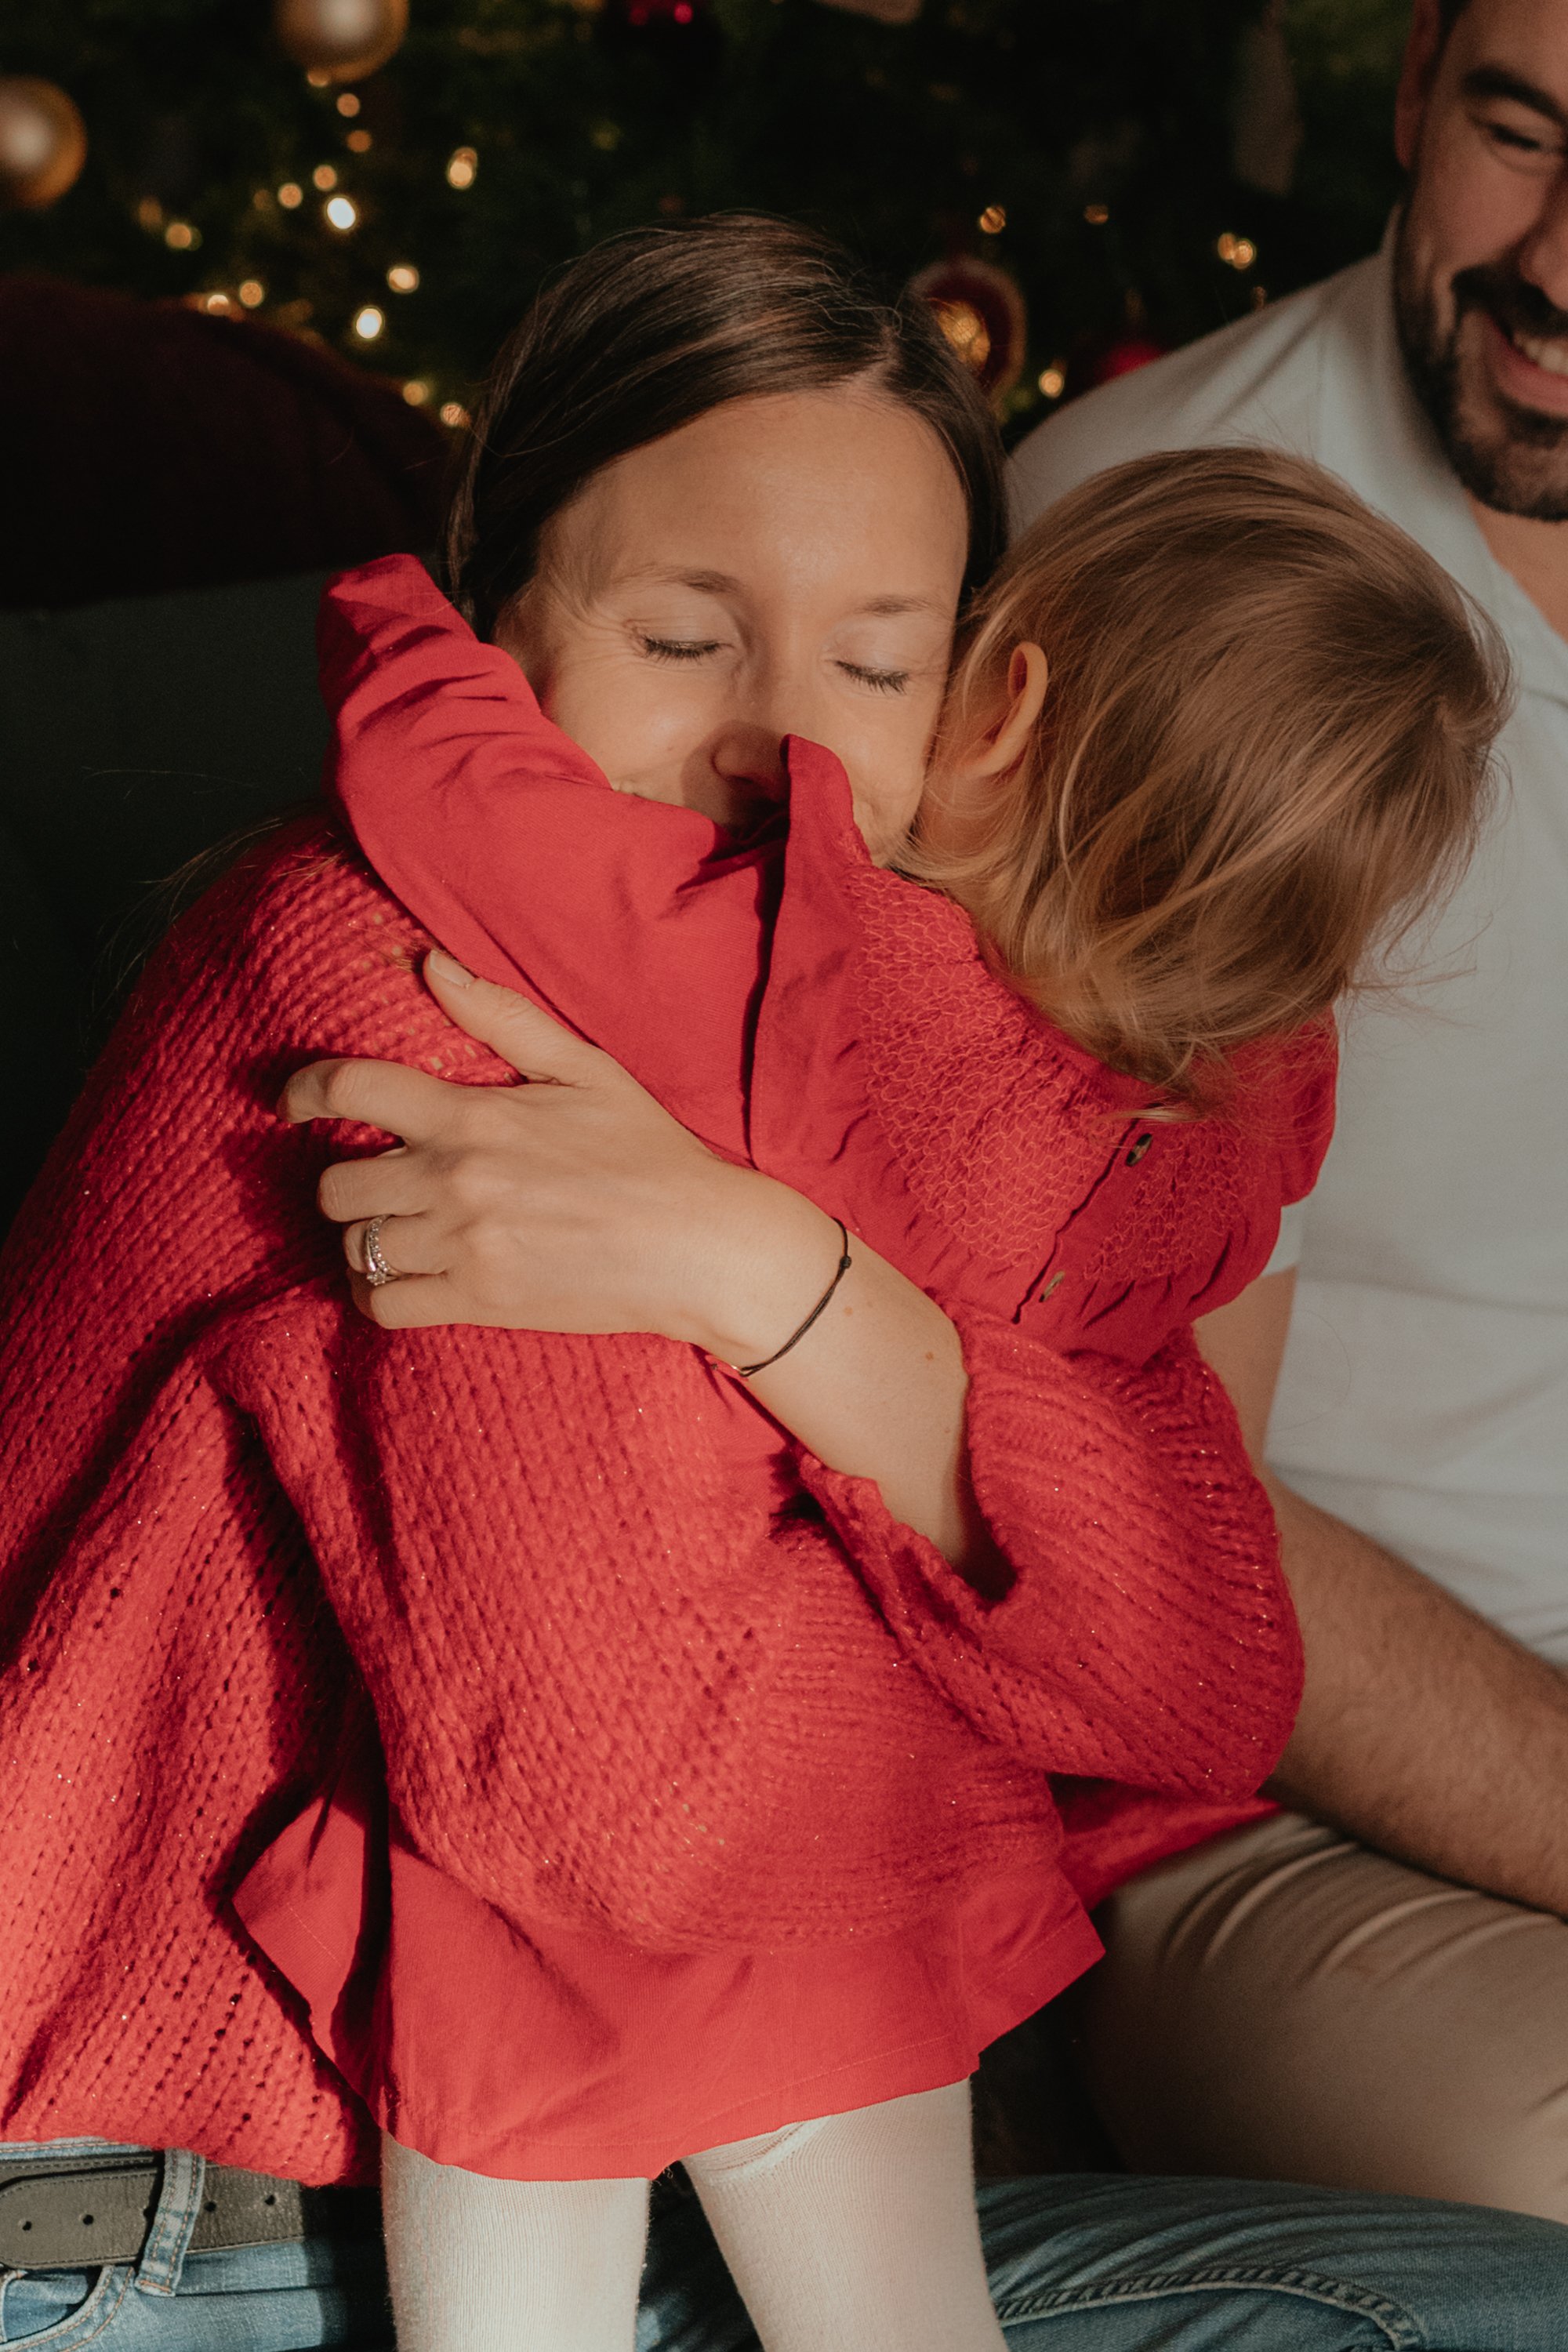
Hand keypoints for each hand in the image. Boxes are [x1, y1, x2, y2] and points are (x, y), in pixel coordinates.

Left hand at [280, 948, 839, 1352]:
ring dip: (366, 1238)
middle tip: (376, 1182)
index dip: (305, 1091)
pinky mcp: (479, 1299)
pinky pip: (382, 1303)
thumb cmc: (648, 1152)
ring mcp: (464, 1244)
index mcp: (474, 1114)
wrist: (700, 1247)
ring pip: (355, 1245)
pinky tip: (403, 1279)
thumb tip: (429, 961)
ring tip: (397, 1232)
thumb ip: (502, 1017)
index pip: (352, 1088)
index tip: (293, 1102)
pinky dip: (379, 1293)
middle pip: (336, 1183)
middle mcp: (456, 1179)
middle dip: (345, 1180)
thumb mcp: (584, 1068)